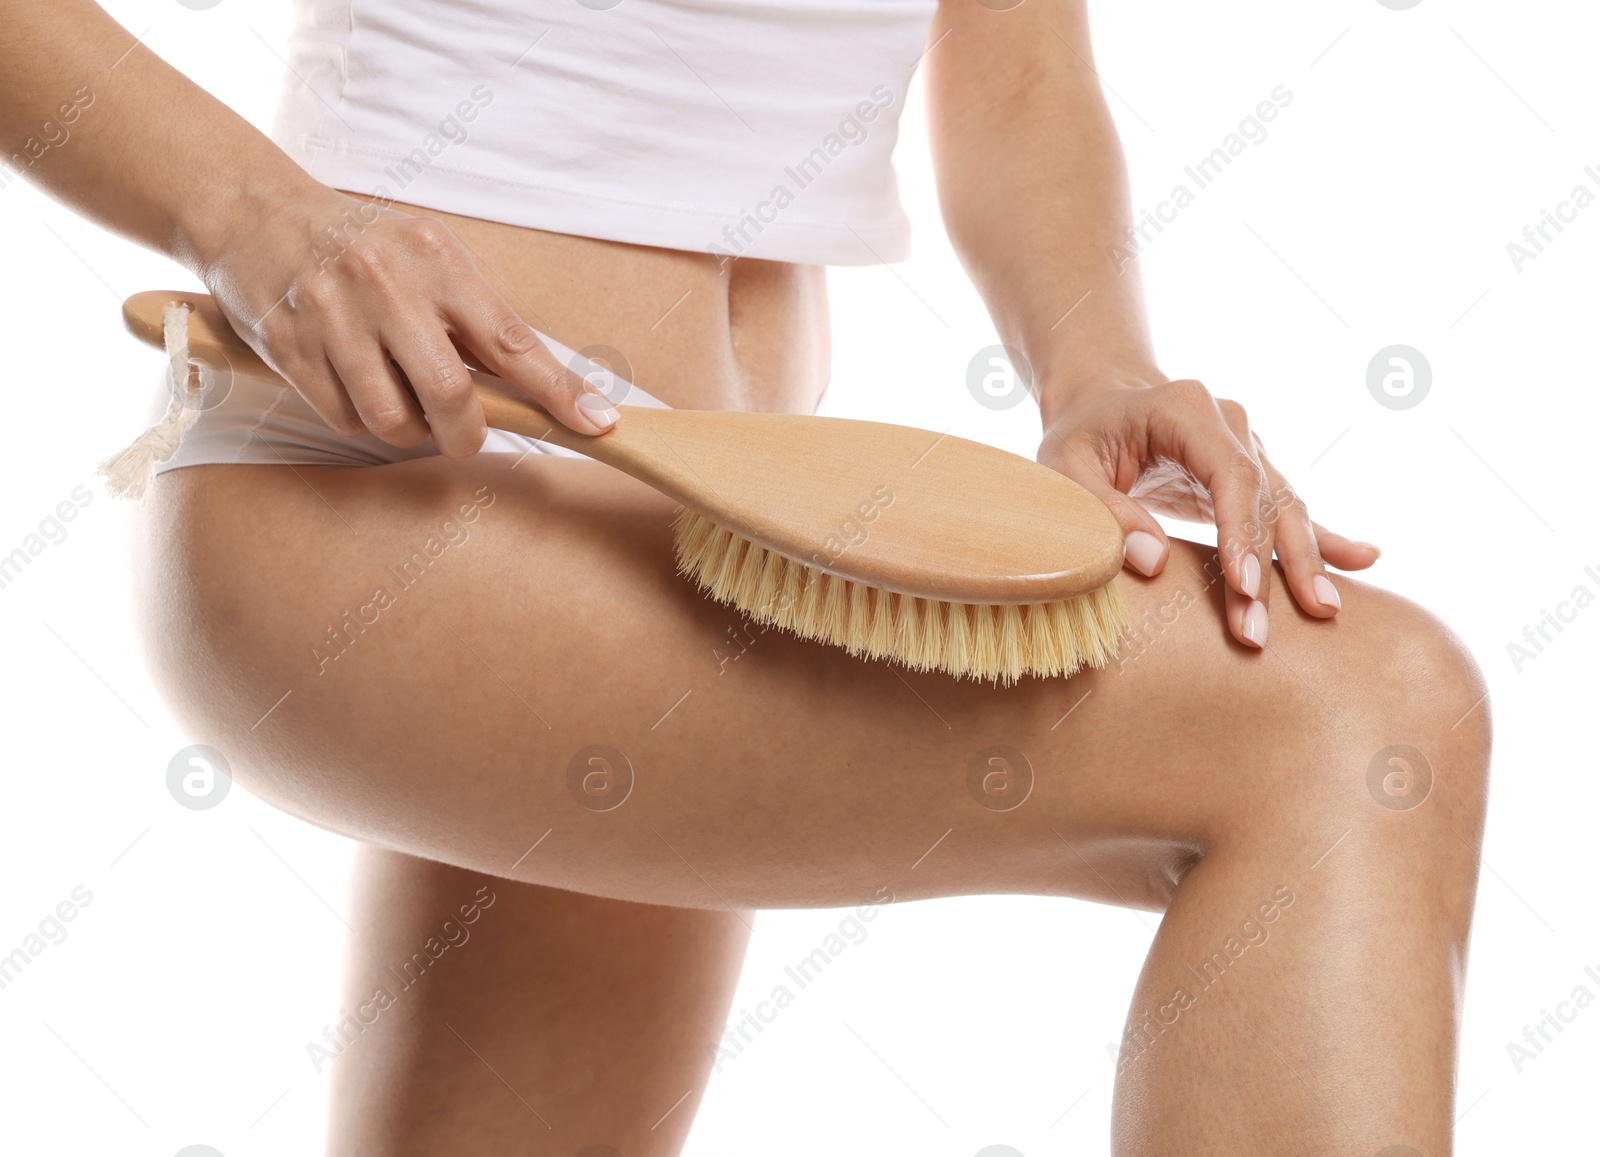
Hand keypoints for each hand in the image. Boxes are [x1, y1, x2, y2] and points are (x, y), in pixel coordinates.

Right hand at [196, 187, 618, 457]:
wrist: (257, 213)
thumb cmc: (366, 245)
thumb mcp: (429, 256)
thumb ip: (478, 317)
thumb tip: (544, 387)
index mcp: (437, 260)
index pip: (512, 340)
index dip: (559, 391)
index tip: (597, 425)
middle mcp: (386, 285)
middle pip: (452, 396)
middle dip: (468, 435)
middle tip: (467, 436)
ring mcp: (333, 317)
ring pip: (393, 421)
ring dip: (409, 431)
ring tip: (402, 402)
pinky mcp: (290, 347)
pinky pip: (344, 420)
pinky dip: (361, 422)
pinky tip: (356, 388)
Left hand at [1037, 378, 1379, 648]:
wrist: (1102, 399)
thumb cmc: (1080, 433)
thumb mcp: (1065, 465)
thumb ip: (1103, 509)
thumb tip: (1152, 562)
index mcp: (1188, 410)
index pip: (1230, 474)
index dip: (1240, 532)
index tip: (1244, 586)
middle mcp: (1231, 425)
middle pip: (1263, 500)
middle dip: (1269, 567)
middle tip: (1261, 630)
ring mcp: (1249, 448)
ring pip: (1285, 509)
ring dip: (1301, 564)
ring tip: (1323, 613)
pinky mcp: (1253, 475)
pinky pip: (1293, 509)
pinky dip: (1327, 537)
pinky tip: (1367, 558)